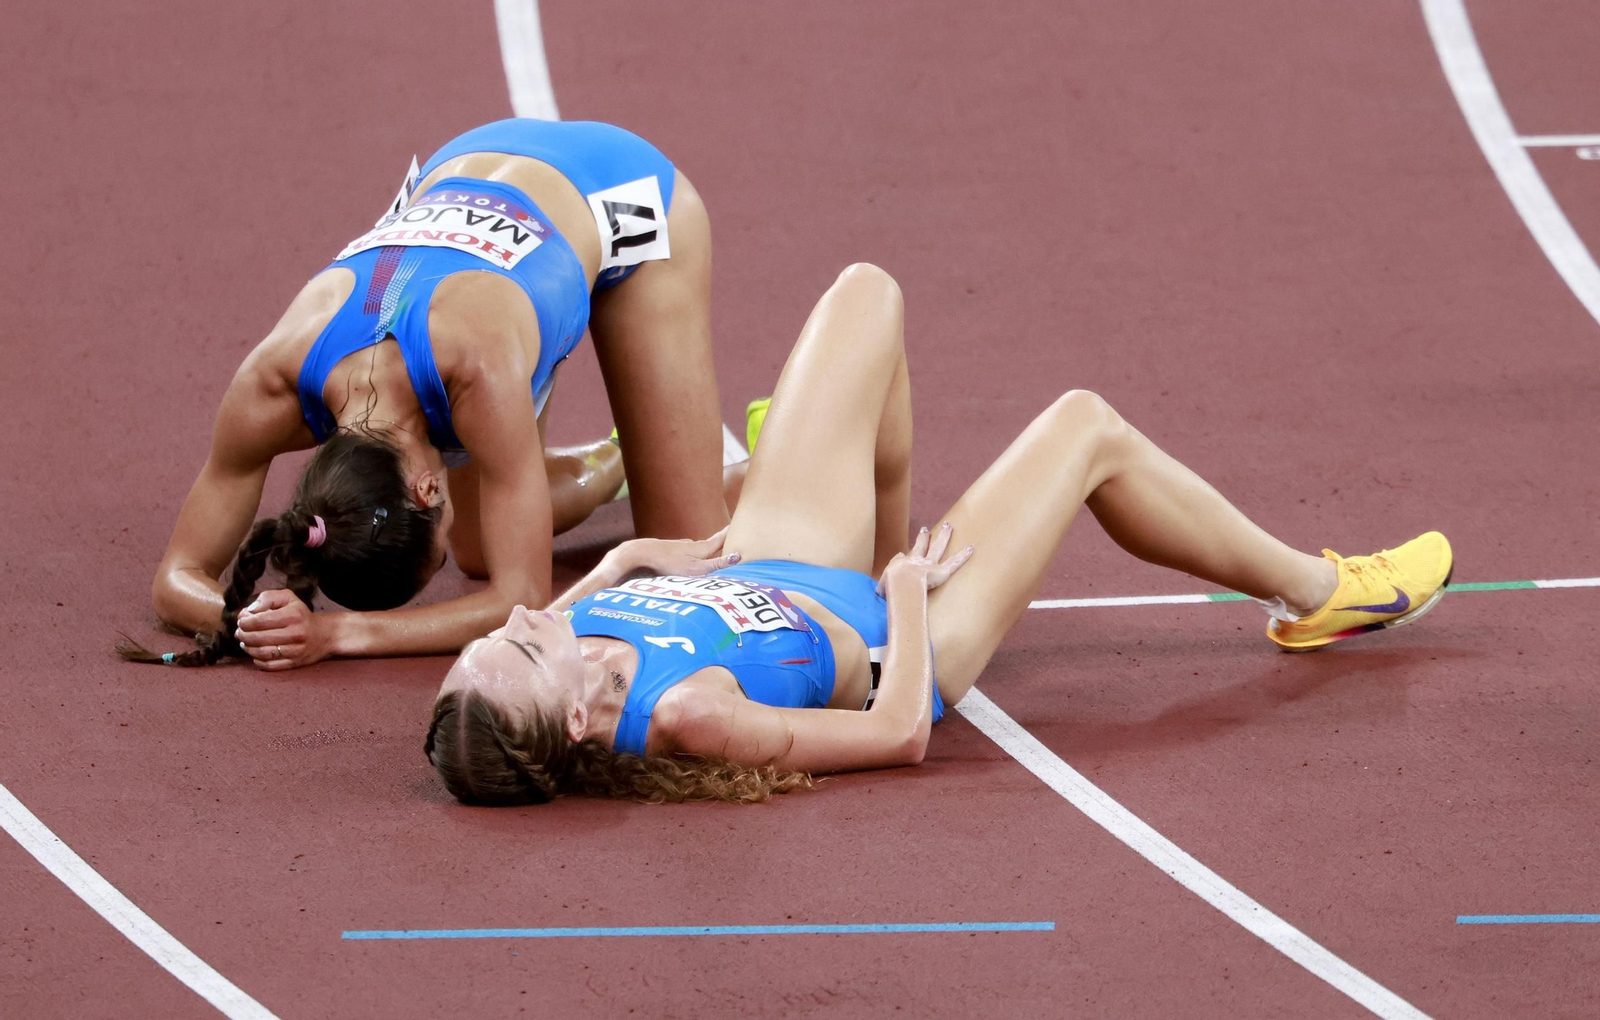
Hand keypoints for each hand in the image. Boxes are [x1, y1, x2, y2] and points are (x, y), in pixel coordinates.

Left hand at [233, 589, 333, 670]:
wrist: (325, 634)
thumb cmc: (301, 614)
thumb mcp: (288, 598)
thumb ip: (268, 598)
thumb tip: (250, 610)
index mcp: (293, 615)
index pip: (258, 620)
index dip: (244, 621)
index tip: (241, 620)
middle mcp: (295, 633)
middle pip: (258, 637)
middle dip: (243, 635)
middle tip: (239, 632)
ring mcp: (295, 650)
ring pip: (262, 653)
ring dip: (248, 648)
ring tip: (244, 642)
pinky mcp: (294, 663)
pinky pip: (269, 665)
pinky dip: (257, 661)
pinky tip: (255, 653)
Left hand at [616, 526, 740, 577]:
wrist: (642, 554)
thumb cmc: (669, 564)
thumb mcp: (696, 569)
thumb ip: (716, 564)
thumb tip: (737, 557)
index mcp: (702, 548)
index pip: (722, 539)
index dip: (731, 533)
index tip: (741, 523)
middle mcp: (693, 545)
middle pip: (712, 544)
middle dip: (722, 542)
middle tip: (733, 538)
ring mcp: (681, 547)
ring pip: (699, 549)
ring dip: (708, 550)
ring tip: (715, 552)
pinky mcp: (671, 552)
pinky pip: (688, 554)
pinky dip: (694, 556)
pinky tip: (690, 560)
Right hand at [877, 522, 973, 593]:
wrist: (901, 585)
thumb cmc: (891, 588)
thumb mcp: (883, 584)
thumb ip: (885, 581)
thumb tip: (890, 572)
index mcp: (903, 565)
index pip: (905, 557)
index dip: (904, 556)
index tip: (904, 553)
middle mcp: (917, 561)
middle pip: (922, 545)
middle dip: (924, 537)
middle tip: (926, 529)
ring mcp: (931, 564)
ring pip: (939, 547)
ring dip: (944, 536)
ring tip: (949, 526)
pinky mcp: (942, 572)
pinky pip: (955, 562)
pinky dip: (964, 555)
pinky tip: (972, 548)